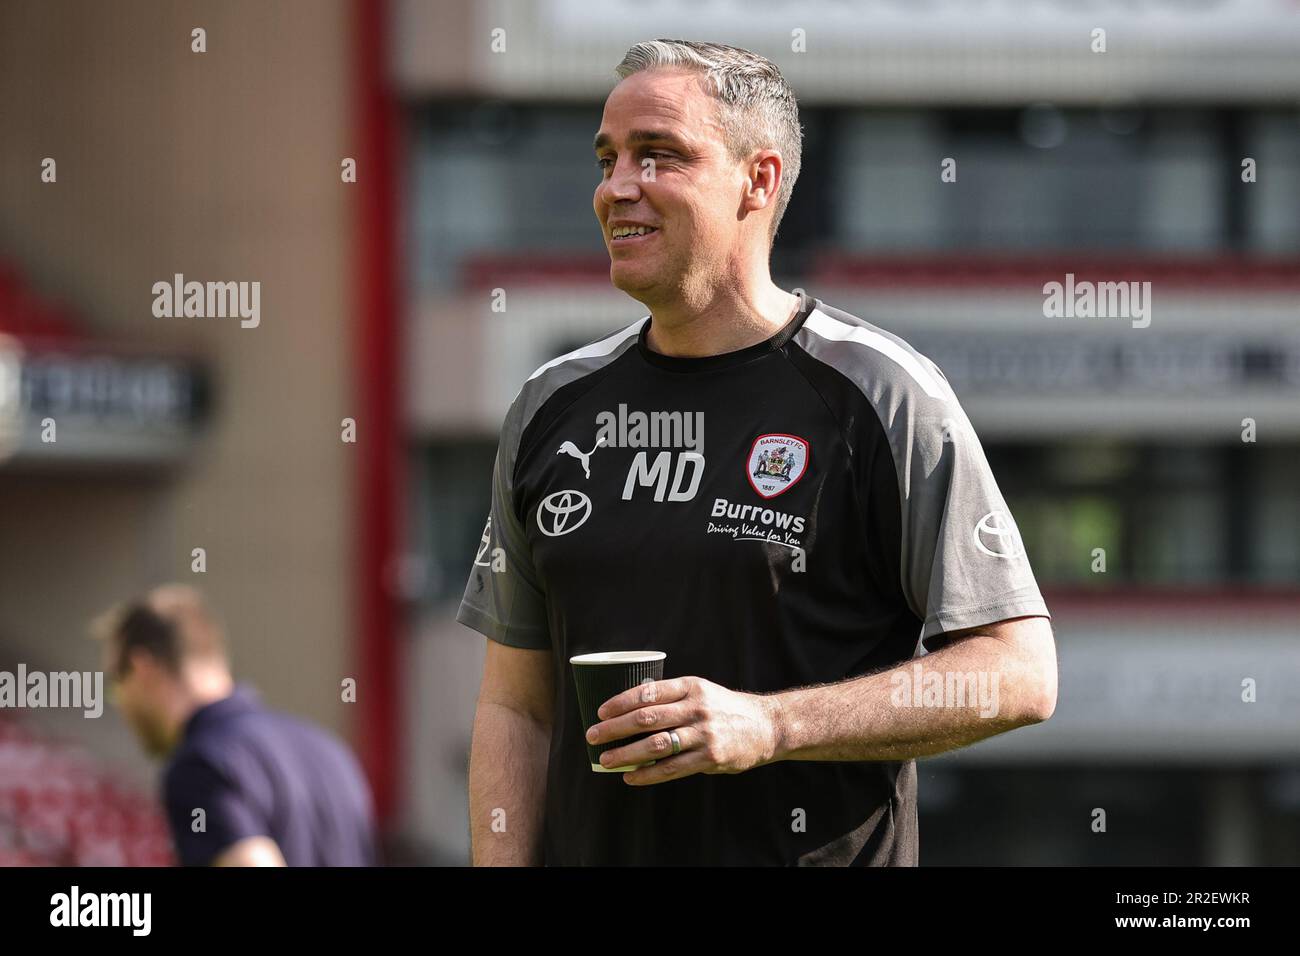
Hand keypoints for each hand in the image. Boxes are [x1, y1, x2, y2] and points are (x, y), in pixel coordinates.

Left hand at [585, 676, 782, 784]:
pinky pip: (672, 768)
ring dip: (626, 754)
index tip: (600, 712)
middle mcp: (696, 708)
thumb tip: (631, 710)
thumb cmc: (724, 708)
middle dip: (615, 728)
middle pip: (647, 718)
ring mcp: (704, 734)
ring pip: (656, 745)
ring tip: (606, 761)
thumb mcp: (701, 691)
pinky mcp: (710, 758)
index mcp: (691, 687)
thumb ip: (672, 698)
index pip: (649, 692)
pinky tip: (631, 777)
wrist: (765, 726)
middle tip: (593, 736)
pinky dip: (648, 774)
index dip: (621, 702)